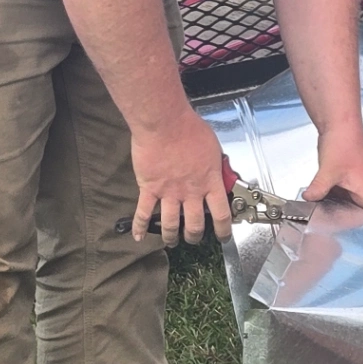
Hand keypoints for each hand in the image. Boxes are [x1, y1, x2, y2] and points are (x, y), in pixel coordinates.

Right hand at [131, 109, 232, 246]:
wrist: (165, 122)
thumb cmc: (189, 128)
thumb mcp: (213, 148)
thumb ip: (215, 166)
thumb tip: (219, 173)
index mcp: (209, 182)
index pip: (221, 214)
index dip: (223, 230)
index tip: (223, 236)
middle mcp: (190, 192)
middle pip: (195, 225)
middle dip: (194, 236)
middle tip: (193, 238)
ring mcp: (169, 193)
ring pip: (170, 225)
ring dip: (171, 236)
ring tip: (171, 240)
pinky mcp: (149, 188)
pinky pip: (143, 212)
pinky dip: (139, 227)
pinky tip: (138, 236)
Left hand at [302, 129, 362, 225]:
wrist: (338, 123)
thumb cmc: (344, 140)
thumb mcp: (329, 169)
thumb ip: (318, 188)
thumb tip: (309, 199)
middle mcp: (362, 188)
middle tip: (362, 244)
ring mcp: (352, 183)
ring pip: (352, 206)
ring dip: (347, 216)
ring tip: (340, 232)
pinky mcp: (342, 178)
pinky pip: (340, 197)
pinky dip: (334, 205)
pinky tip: (323, 210)